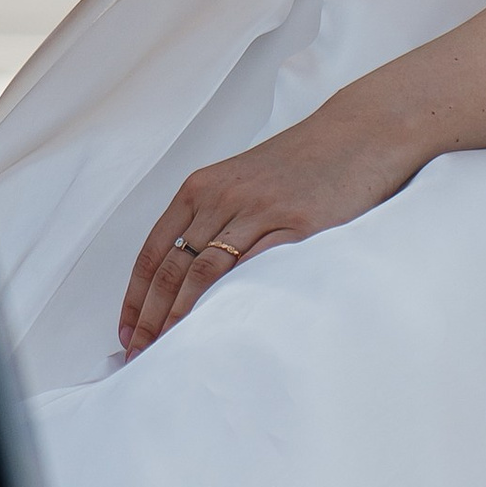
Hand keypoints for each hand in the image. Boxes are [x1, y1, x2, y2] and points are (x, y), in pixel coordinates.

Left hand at [119, 100, 417, 356]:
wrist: (359, 132)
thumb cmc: (301, 163)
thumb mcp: (243, 181)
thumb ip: (213, 218)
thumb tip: (183, 276)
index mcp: (202, 187)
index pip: (154, 251)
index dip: (136, 297)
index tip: (127, 331)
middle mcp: (223, 197)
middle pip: (173, 267)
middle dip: (151, 317)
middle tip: (141, 354)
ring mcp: (260, 211)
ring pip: (205, 273)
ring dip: (182, 317)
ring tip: (170, 351)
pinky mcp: (297, 227)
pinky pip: (254, 269)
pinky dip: (231, 301)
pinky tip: (219, 328)